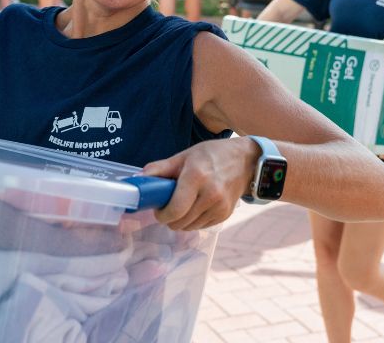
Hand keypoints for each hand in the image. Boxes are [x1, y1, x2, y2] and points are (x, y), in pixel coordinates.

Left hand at [141, 137, 257, 230]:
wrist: (245, 161)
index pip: (175, 210)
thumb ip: (160, 169)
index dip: (162, 214)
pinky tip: (196, 206)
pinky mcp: (225, 215)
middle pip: (180, 222)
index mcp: (196, 176)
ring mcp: (220, 206)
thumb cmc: (211, 156)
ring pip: (189, 227)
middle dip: (169, 218)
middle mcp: (210, 194)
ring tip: (183, 205)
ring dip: (181, 221)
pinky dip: (194, 220)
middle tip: (168, 206)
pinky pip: (201, 226)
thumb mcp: (184, 156)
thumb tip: (138, 180)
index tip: (158, 209)